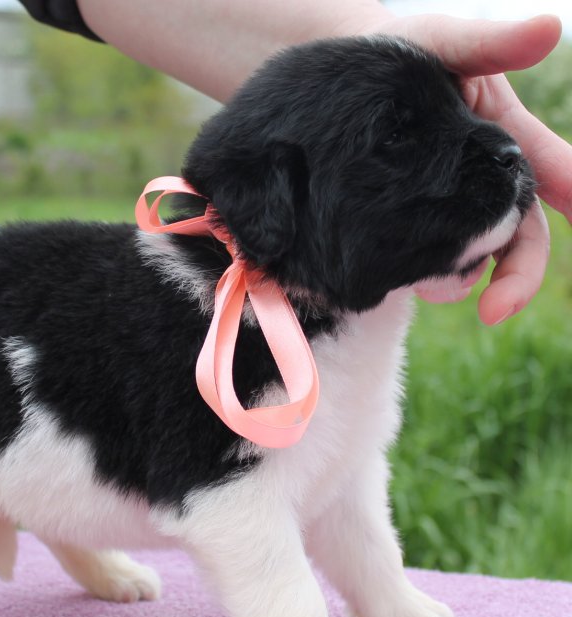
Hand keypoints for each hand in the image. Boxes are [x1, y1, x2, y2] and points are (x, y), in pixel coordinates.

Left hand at [365, 14, 567, 323]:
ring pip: (469, 260)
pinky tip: (399, 280)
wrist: (342, 70)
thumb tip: (550, 26)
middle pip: (516, 240)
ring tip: (429, 287)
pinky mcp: (406, 225)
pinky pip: (421, 262)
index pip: (551, 178)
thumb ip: (490, 43)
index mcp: (502, 144)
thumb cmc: (403, 51)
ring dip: (459, 282)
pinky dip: (418, 276)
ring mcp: (443, 208)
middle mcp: (479, 183)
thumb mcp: (445, 42)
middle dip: (514, 279)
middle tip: (494, 311)